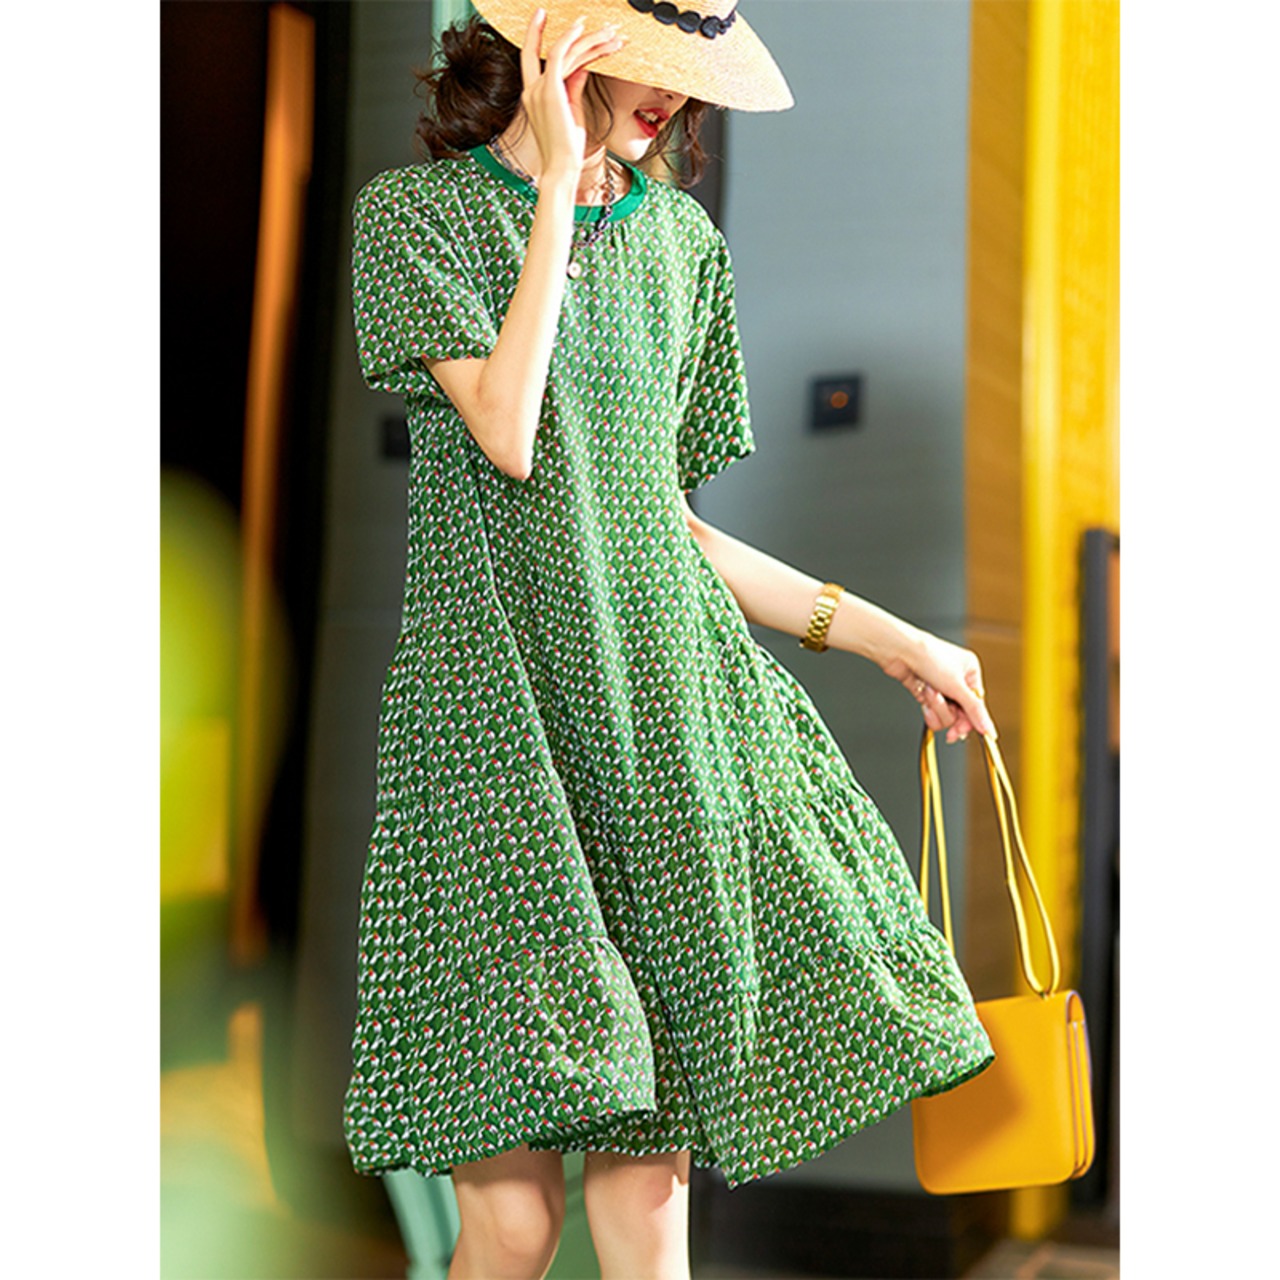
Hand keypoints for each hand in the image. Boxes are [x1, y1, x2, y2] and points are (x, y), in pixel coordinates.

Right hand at [518, 9, 624, 181]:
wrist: (561, 168)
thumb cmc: (568, 148)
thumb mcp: (573, 111)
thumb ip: (574, 86)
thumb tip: (583, 67)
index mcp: (533, 96)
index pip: (531, 59)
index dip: (536, 36)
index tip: (543, 18)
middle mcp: (532, 90)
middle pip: (545, 49)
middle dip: (558, 29)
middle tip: (583, 16)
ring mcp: (539, 89)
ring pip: (563, 51)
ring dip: (588, 39)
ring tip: (610, 33)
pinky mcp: (550, 90)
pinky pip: (560, 55)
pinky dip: (573, 39)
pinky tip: (585, 30)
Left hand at [880, 630, 997, 744]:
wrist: (899, 651)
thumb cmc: (928, 657)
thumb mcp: (957, 686)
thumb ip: (974, 710)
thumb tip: (989, 729)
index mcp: (970, 671)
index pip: (977, 704)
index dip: (970, 721)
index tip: (961, 732)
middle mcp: (956, 679)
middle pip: (961, 712)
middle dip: (949, 712)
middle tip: (947, 725)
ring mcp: (940, 687)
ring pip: (945, 713)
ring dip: (936, 706)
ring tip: (930, 692)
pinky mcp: (926, 693)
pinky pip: (932, 712)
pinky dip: (927, 707)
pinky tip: (923, 694)